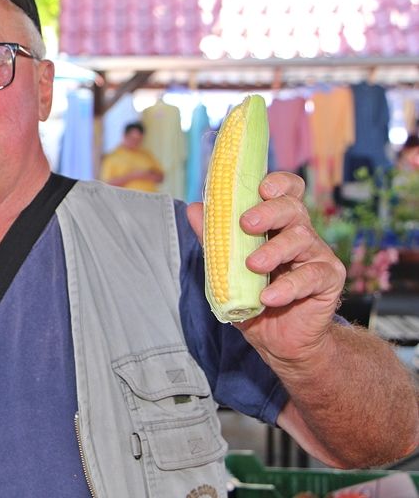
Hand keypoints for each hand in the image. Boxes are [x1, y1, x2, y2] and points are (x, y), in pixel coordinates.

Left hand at [186, 171, 346, 364]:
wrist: (278, 339)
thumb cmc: (252, 296)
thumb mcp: (226, 267)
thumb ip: (213, 238)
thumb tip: (194, 209)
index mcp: (278, 224)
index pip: (286, 191)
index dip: (278, 183)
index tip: (260, 189)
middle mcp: (300, 233)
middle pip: (292, 208)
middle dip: (269, 212)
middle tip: (245, 224)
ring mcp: (317, 255)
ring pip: (302, 238)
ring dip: (274, 250)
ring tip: (252, 266)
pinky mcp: (328, 280)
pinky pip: (312, 276)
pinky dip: (288, 286)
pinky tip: (268, 297)